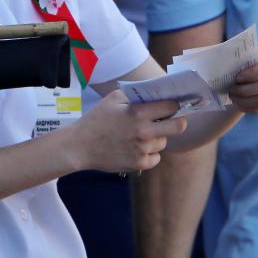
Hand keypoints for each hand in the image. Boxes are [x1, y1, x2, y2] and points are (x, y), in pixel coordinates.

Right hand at [69, 90, 187, 173]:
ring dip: (157, 138)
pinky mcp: (139, 164)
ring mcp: (142, 150)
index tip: (172, 106)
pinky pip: (155, 158)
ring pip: (163, 143)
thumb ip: (136, 95)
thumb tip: (156, 94)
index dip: (173, 105)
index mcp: (138, 113)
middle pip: (178, 127)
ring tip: (140, 136)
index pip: (171, 107)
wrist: (80, 146)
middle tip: (171, 121)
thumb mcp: (113, 99)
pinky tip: (137, 148)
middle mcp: (144, 132)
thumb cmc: (96, 120)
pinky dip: (150, 154)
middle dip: (178, 122)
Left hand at [227, 41, 257, 113]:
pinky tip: (239, 104)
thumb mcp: (236, 51)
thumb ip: (227, 53)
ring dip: (246, 101)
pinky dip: (250, 108)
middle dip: (246, 90)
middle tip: (231, 91)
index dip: (253, 74)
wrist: (250, 67)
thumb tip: (208, 58)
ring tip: (233, 98)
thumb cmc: (240, 57)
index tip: (237, 78)